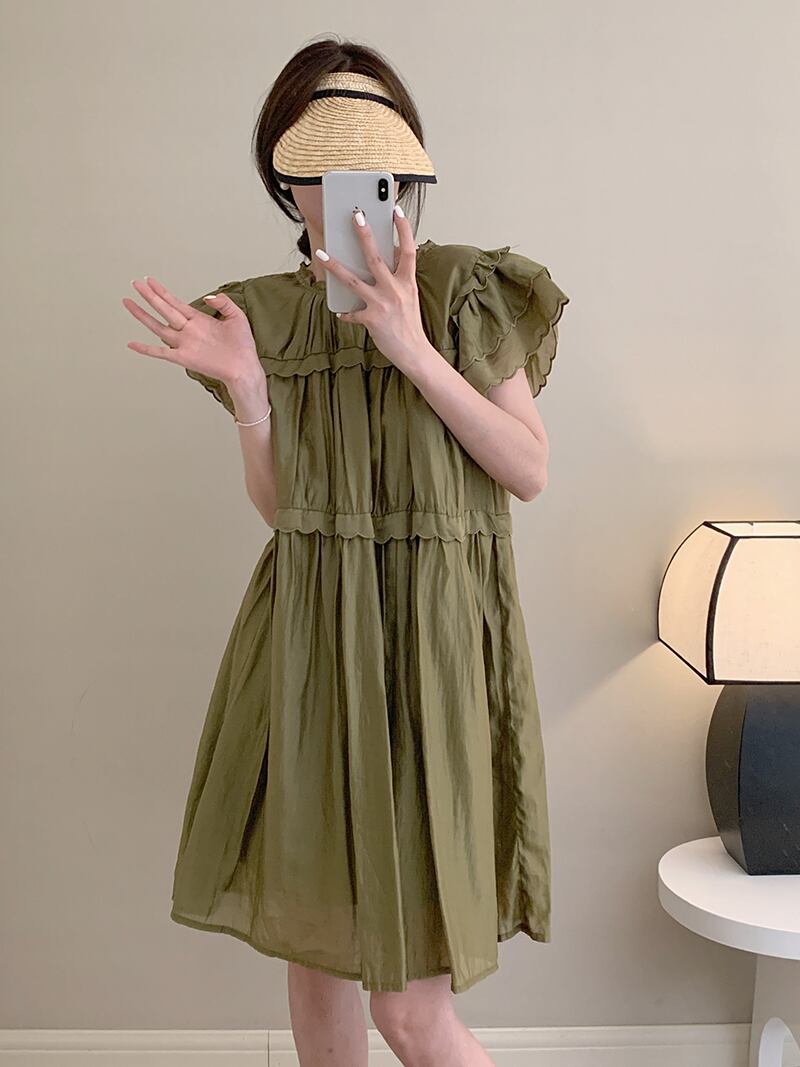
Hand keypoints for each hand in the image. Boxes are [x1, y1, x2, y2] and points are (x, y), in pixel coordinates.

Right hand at [122, 276, 259, 385]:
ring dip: (142, 315)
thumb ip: (223, 303)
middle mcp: (188, 330)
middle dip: (149, 296)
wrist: (245, 368)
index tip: (150, 281)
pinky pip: (161, 353)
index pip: (175, 302)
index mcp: (199, 320)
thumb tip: (208, 296)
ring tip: (128, 303)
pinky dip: (146, 349)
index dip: (162, 291)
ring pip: (158, 326)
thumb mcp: (236, 317)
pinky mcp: (184, 358)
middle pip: (163, 309)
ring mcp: (184, 344)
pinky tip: (132, 344)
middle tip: (135, 283)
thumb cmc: (243, 347)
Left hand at [315, 206, 428, 367]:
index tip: (396, 210)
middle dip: (364, 235)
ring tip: (321, 254)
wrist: (414, 353)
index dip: (404, 229)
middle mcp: (396, 290)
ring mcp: (382, 304)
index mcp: (408, 282)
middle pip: (376, 258)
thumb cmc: (409, 324)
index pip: (408, 250)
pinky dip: (345, 313)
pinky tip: (340, 312)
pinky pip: (352, 313)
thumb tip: (381, 261)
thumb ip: (396, 279)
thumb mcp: (409, 297)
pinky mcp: (371, 320)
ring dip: (335, 266)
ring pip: (353, 280)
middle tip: (355, 215)